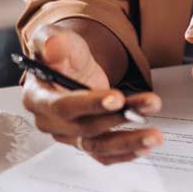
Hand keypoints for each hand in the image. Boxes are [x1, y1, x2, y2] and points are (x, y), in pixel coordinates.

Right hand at [21, 25, 161, 163]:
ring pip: (97, 145)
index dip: (90, 104)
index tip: (117, 98)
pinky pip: (104, 154)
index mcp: (37, 97)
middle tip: (149, 105)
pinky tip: (145, 147)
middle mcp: (50, 122)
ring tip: (154, 135)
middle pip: (84, 128)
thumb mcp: (54, 37)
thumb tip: (53, 45)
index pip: (62, 107)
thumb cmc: (61, 53)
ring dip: (128, 141)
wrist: (70, 65)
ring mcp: (68, 135)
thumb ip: (53, 39)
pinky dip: (125, 153)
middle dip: (119, 119)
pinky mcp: (84, 141)